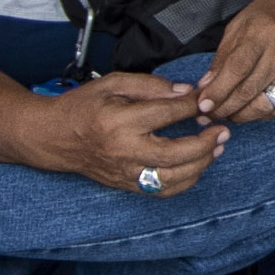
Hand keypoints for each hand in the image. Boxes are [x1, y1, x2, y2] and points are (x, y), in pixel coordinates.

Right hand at [39, 74, 226, 195]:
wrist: (51, 137)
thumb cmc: (82, 106)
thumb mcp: (113, 83)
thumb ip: (151, 85)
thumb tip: (185, 92)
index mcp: (120, 121)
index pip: (167, 114)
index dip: (194, 106)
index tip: (208, 100)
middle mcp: (123, 151)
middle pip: (175, 154)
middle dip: (206, 143)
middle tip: (223, 130)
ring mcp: (123, 172)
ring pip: (171, 179)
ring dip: (201, 165)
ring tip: (216, 148)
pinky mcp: (123, 185)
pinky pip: (160, 191)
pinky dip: (184, 182)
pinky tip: (197, 166)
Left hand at [195, 0, 274, 123]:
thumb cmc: (272, 12)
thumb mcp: (240, 25)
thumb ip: (222, 57)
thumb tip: (206, 86)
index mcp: (262, 33)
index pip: (238, 68)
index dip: (219, 90)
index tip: (203, 105)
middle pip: (249, 90)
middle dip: (224, 108)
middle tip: (207, 116)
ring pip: (265, 104)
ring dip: (241, 115)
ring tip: (227, 114)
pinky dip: (262, 114)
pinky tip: (250, 109)